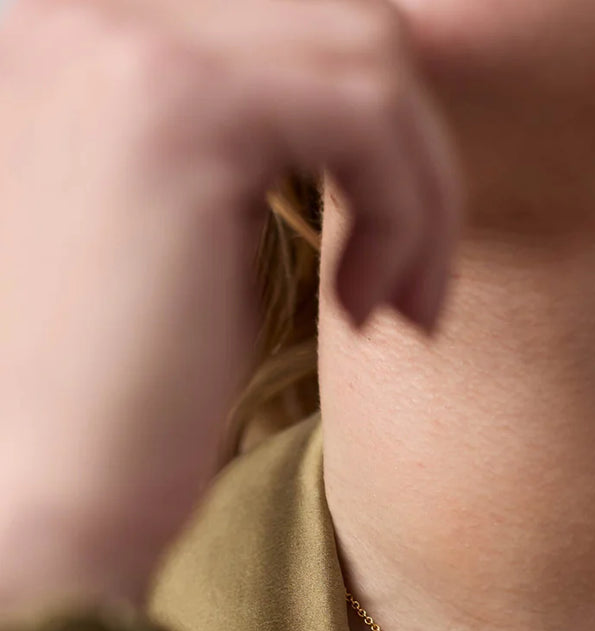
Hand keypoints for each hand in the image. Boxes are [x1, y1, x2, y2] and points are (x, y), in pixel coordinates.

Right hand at [0, 0, 463, 609]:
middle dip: (416, 160)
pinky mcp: (173, 103)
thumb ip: (276, 137)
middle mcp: (83, 1)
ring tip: (395, 306)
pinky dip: (406, 218)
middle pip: (349, 15)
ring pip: (375, 55)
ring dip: (422, 196)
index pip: (300, 16)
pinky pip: (370, 115)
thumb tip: (380, 96)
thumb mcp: (212, 225)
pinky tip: (370, 313)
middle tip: (411, 287)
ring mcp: (114, 33)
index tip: (390, 246)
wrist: (53, 497)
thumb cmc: (140, 385)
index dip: (377, 129)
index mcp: (86, 25)